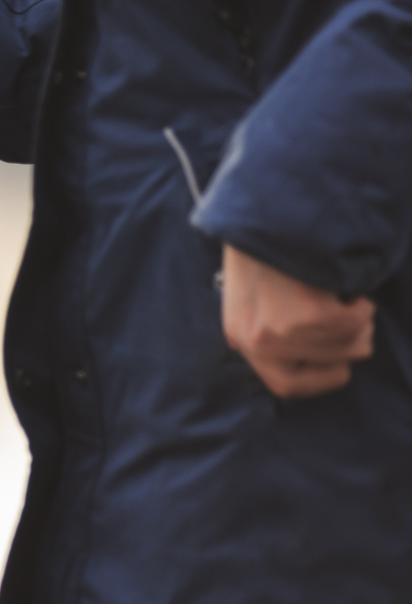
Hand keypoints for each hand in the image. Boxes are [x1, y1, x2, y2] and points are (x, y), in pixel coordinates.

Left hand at [222, 244, 374, 397]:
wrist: (260, 216)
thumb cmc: (260, 256)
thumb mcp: (250, 302)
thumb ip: (272, 335)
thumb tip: (318, 357)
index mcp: (242, 341)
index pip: (286, 387)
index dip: (321, 380)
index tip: (339, 366)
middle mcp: (260, 343)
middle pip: (333, 364)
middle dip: (352, 341)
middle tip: (352, 318)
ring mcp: (285, 331)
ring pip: (350, 343)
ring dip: (358, 319)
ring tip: (345, 296)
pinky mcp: (310, 313)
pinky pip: (357, 319)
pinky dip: (361, 303)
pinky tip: (344, 285)